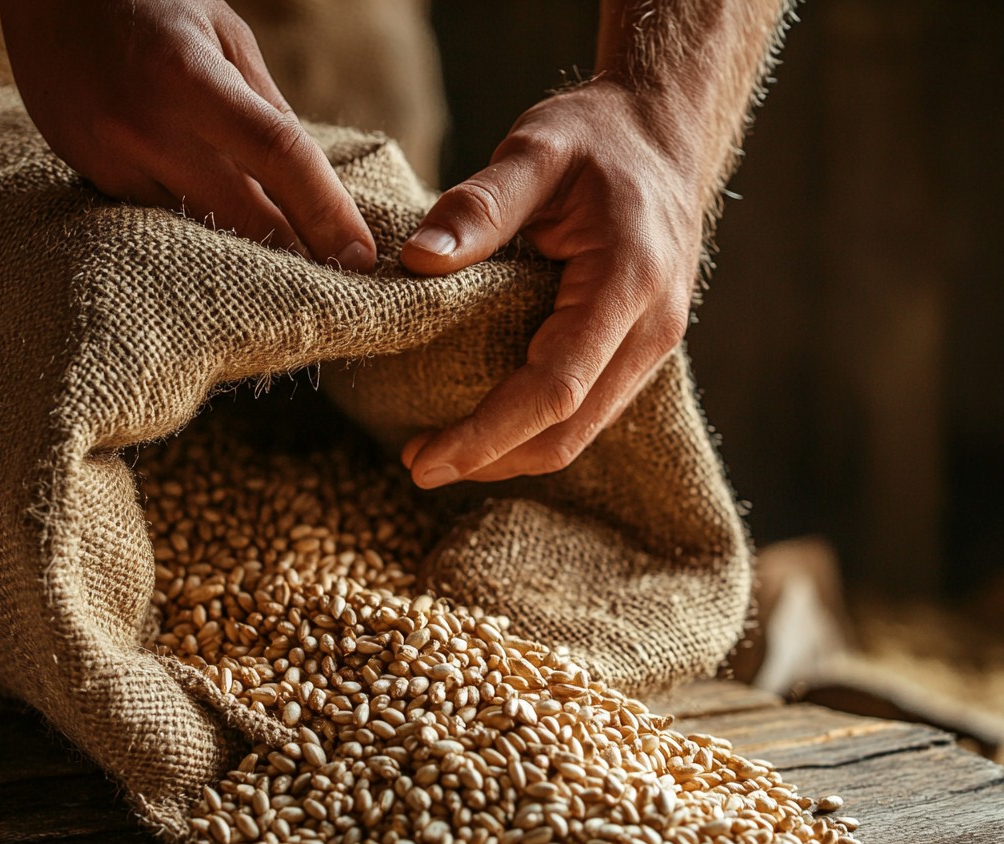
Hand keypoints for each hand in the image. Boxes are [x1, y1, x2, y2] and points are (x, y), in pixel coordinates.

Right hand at [0, 0, 375, 267]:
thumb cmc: (153, 3)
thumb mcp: (226, 37)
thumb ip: (270, 114)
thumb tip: (318, 194)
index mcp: (190, 77)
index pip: (280, 156)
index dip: (328, 213)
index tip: (361, 258)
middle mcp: (146, 126)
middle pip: (245, 220)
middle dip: (298, 257)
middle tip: (336, 280)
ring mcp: (112, 160)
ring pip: (203, 234)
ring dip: (249, 255)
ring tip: (289, 269)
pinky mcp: (91, 181)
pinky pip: (164, 224)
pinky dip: (201, 232)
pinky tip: (224, 238)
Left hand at [399, 79, 703, 486]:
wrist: (665, 138)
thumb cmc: (600, 139)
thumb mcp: (537, 148)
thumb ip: (479, 203)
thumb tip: (417, 261)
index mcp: (627, 281)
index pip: (555, 387)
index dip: (488, 434)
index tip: (426, 458)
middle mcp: (651, 329)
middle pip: (569, 429)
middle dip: (492, 459)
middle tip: (419, 465)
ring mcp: (653, 347)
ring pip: (581, 432)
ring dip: (511, 455)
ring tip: (442, 453)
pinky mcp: (640, 353)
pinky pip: (588, 412)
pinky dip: (534, 431)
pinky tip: (489, 425)